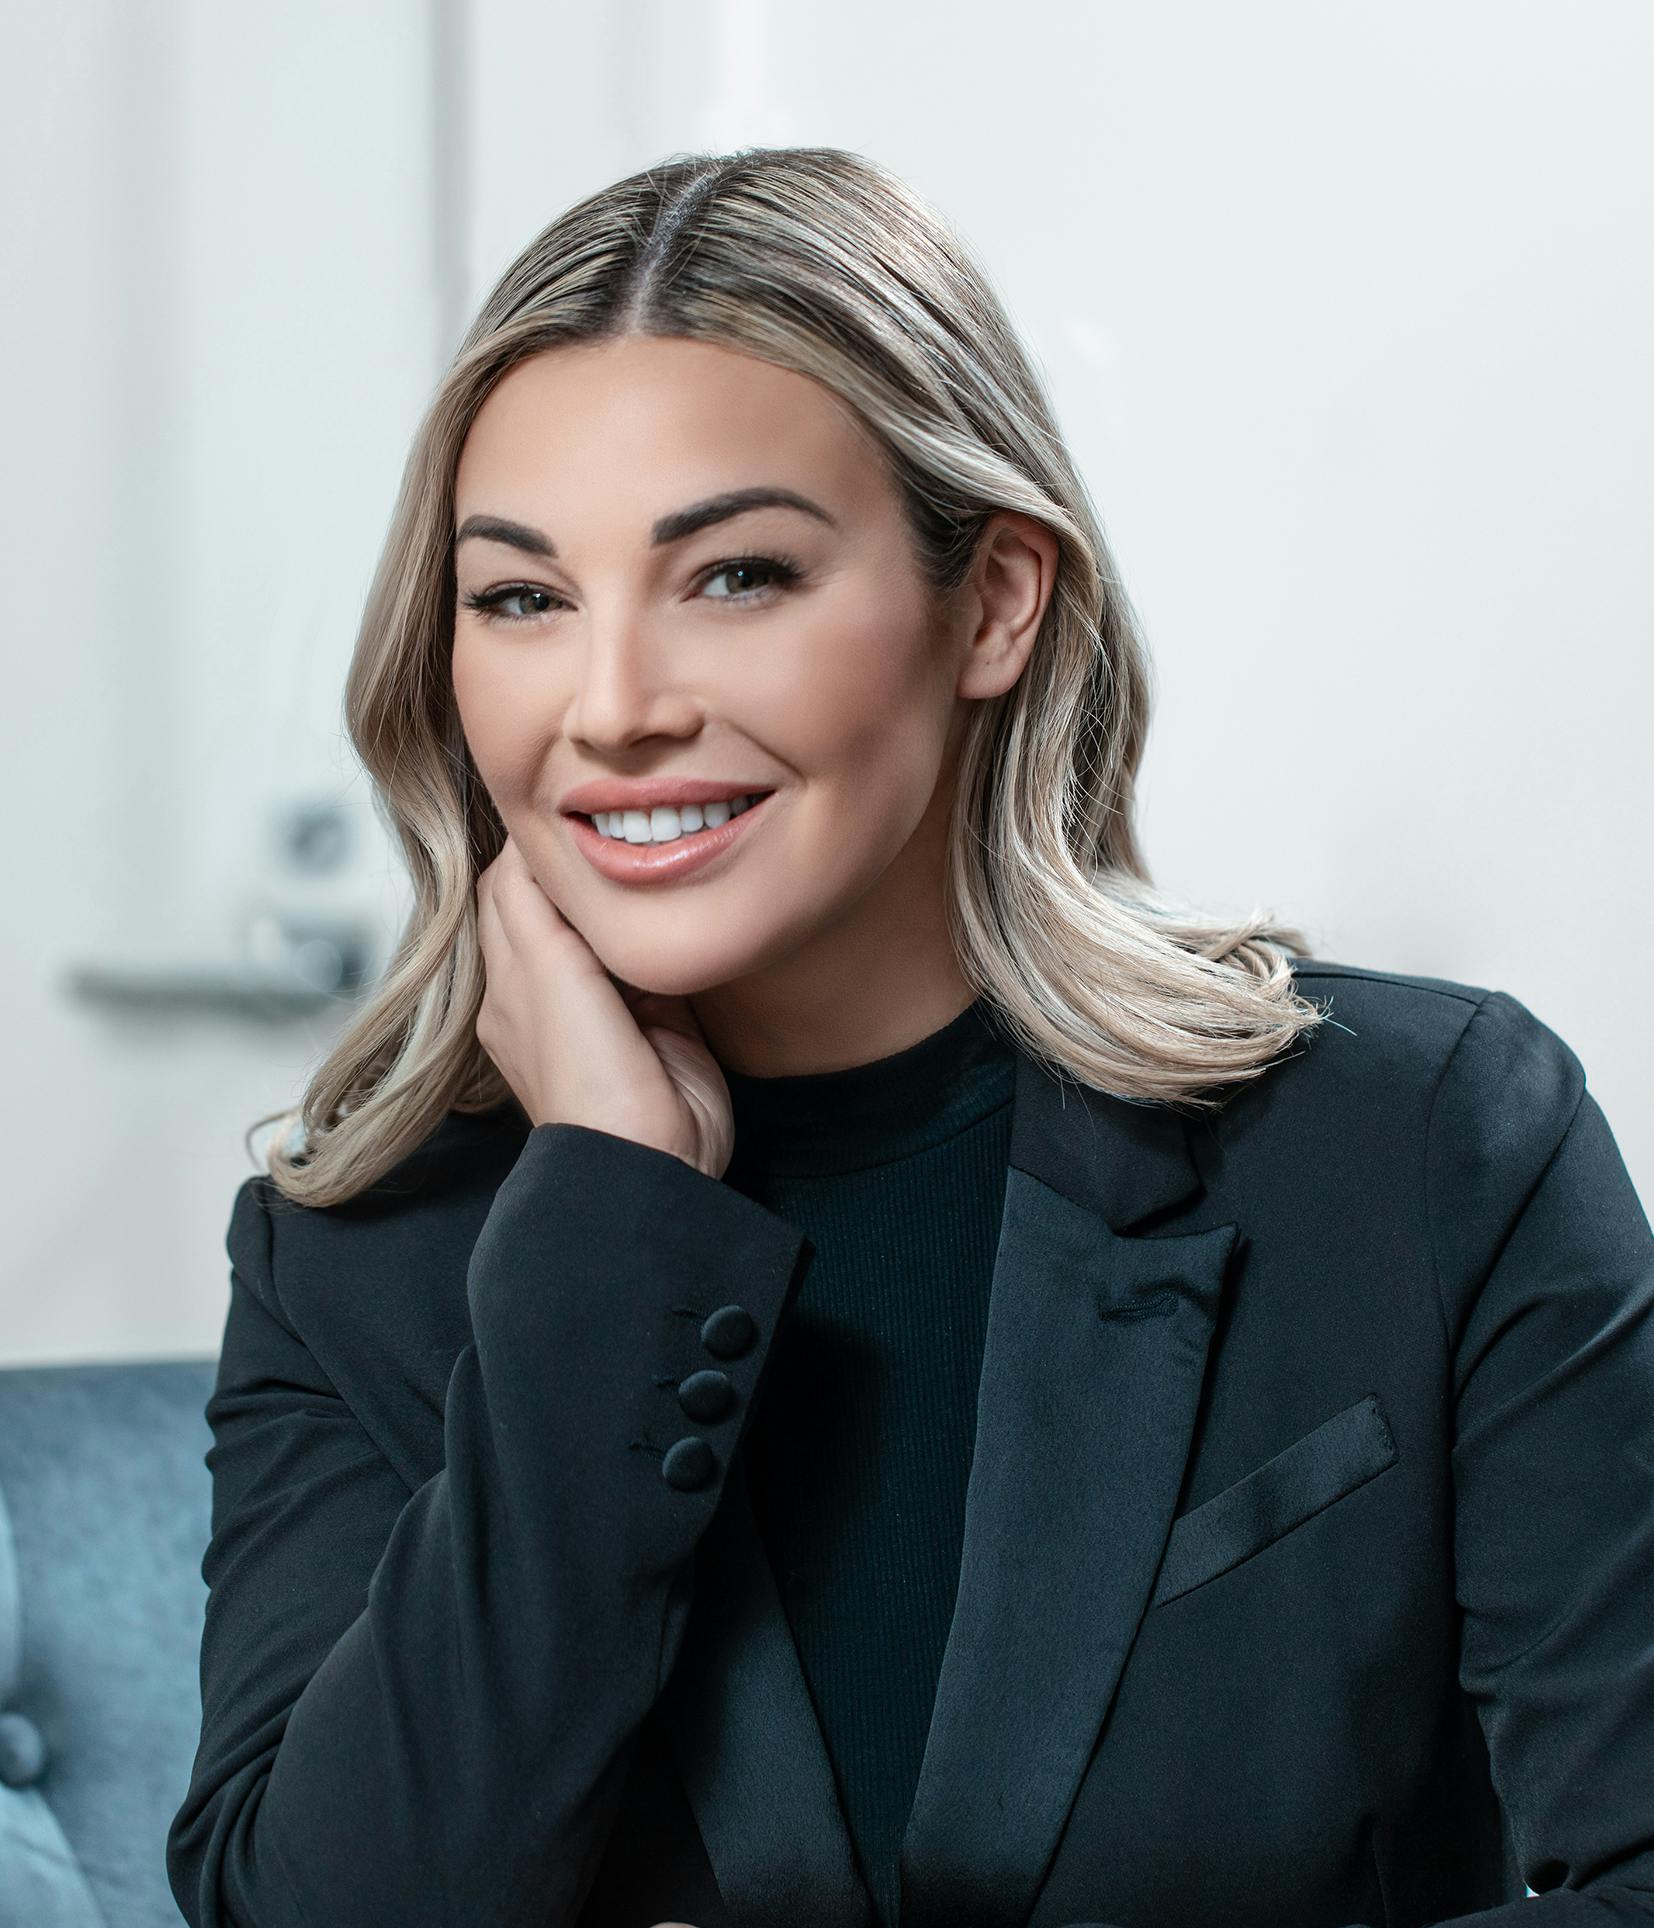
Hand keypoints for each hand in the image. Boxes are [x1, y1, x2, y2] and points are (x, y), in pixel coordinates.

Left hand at [474, 832, 735, 1177]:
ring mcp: (608, 1003)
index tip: (560, 806)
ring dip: (617, 891)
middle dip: (573, 861)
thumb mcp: (543, 970)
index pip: (507, 889)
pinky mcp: (661, 1015)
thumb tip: (523, 841)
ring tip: (638, 847)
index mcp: (511, 981)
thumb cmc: (587, 1076)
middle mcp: (552, 988)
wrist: (650, 1154)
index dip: (529, 845)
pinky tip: (666, 901)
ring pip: (605, 923)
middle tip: (605, 817)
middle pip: (555, 899)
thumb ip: (531, 902)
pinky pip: (651, 954)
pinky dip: (652, 925)